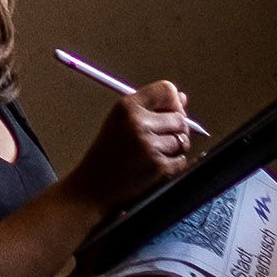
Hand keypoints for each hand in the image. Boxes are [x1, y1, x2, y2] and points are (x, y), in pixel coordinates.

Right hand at [59, 81, 198, 212]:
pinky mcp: (159, 166)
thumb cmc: (107, 154)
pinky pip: (182, 160)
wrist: (93, 186)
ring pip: (183, 140)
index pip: (166, 90)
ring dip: (174, 149)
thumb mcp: (120, 122)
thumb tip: (182, 98)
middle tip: (159, 141)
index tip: (168, 114)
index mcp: (127, 106)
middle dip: (176, 130)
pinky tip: (154, 167)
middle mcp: (138, 122)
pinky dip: (173, 166)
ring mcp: (150, 145)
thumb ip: (151, 108)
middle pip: (180, 118)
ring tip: (153, 155)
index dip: (173, 103)